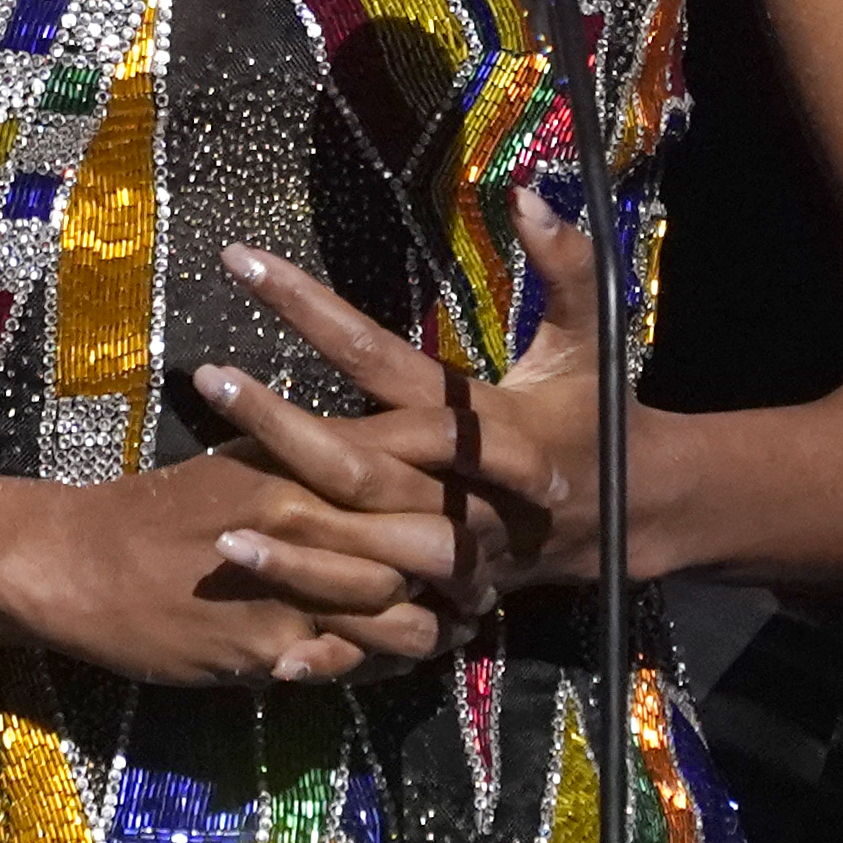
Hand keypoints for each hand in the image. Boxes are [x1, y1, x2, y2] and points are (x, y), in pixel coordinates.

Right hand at [0, 441, 453, 687]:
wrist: (75, 561)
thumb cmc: (166, 508)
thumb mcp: (249, 463)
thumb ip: (327, 463)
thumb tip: (406, 474)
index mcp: (307, 450)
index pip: (430, 438)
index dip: (495, 461)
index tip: (539, 485)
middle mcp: (309, 504)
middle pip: (437, 531)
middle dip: (476, 563)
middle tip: (489, 583)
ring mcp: (291, 578)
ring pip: (406, 607)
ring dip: (438, 624)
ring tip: (450, 627)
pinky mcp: (268, 641)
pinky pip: (355, 662)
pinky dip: (383, 665)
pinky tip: (382, 659)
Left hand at [186, 189, 603, 641]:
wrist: (635, 516)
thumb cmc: (599, 414)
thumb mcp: (591, 336)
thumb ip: (564, 264)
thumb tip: (524, 192)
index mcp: (480, 416)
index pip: (379, 356)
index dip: (310, 309)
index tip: (243, 264)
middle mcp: (460, 485)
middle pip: (358, 459)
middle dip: (279, 422)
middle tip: (207, 379)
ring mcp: (454, 549)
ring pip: (364, 550)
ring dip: (293, 544)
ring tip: (215, 523)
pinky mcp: (452, 598)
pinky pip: (388, 628)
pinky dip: (336, 644)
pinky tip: (273, 651)